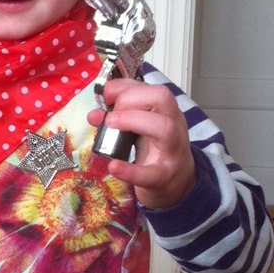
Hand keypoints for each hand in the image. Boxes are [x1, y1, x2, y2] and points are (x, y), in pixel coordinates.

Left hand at [87, 78, 195, 209]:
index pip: (153, 88)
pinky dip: (130, 170)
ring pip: (165, 128)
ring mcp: (172, 152)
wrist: (178, 185)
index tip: (105, 96)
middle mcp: (174, 126)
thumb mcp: (141, 131)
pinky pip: (151, 173)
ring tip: (110, 125)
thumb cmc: (159, 152)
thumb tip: (94, 114)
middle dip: (131, 99)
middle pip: (163, 98)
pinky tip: (113, 166)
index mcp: (167, 112)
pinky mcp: (164, 177)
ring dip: (134, 120)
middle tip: (111, 115)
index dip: (126, 87)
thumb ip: (120, 119)